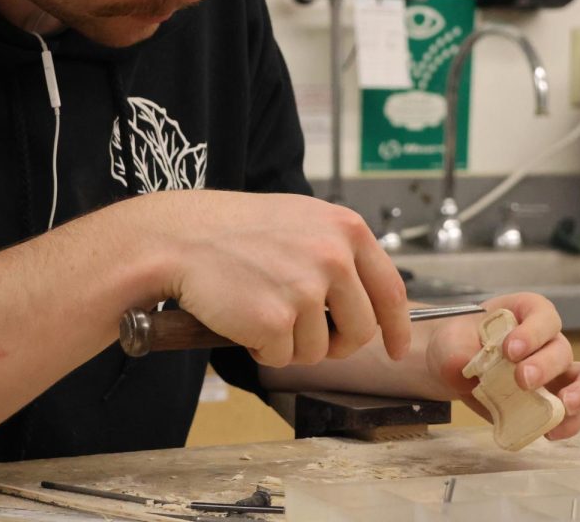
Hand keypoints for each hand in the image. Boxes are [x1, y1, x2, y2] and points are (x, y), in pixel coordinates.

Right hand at [132, 190, 410, 368]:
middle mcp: (334, 256)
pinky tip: (243, 318)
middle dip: (336, 344)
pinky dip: (262, 349)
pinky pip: (283, 358)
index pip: (391, 290)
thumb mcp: (302, 221)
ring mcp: (306, 289)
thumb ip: (340, 252)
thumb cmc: (235, 231)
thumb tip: (370, 299)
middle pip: (361, 331)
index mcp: (346, 229)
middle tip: (304, 333)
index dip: (397, 327)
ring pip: (320, 350)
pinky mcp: (276, 320)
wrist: (181, 238)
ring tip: (261, 310)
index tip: (397, 348)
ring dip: (291, 344)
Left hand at [424, 293, 579, 440]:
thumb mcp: (450, 340)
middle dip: (546, 365)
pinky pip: (575, 412)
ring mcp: (554, 372)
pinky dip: (570, 423)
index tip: (510, 350)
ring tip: (564, 407)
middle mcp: (546, 341)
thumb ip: (456, 349)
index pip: (542, 315)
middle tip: (522, 380)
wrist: (452, 366)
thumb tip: (463, 366)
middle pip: (561, 348)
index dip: (533, 331)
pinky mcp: (551, 402)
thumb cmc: (457, 343)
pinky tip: (551, 432)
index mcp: (524, 314)